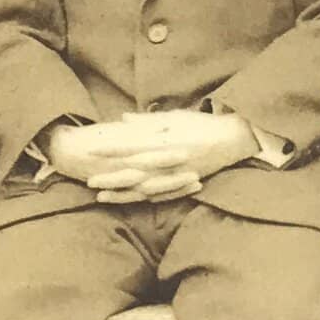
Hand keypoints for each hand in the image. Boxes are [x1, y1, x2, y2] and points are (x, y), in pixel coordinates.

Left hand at [43, 112, 252, 203]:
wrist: (230, 140)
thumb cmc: (201, 124)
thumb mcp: (173, 117)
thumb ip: (147, 121)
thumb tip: (122, 119)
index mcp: (162, 141)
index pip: (129, 145)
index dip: (108, 149)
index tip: (90, 150)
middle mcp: (166, 161)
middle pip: (131, 171)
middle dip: (109, 177)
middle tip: (88, 181)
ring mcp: (173, 176)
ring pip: (141, 188)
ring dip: (120, 193)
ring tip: (100, 197)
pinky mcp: (181, 184)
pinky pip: (158, 196)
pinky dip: (142, 200)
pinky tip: (128, 202)